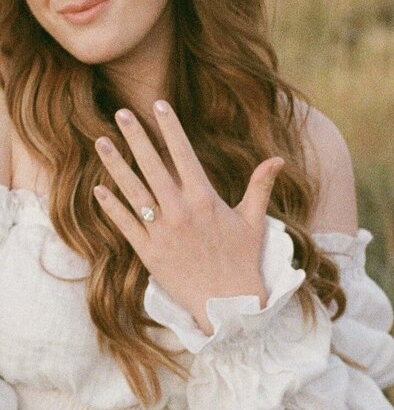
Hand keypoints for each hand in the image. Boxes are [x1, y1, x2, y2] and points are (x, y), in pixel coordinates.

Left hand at [93, 100, 283, 335]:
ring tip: (101, 142)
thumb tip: (278, 159)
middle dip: (136, 136)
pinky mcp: (149, 253)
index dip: (170, 127)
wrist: (229, 305)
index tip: (158, 105)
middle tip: (121, 113)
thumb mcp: (254, 221)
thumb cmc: (242, 261)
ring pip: (133, 192)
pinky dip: (111, 207)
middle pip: (153, 166)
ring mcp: (162, 232)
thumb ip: (260, 186)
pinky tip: (98, 190)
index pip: (183, 153)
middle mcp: (180, 211)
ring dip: (116, 165)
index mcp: (205, 199)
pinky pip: (125, 225)